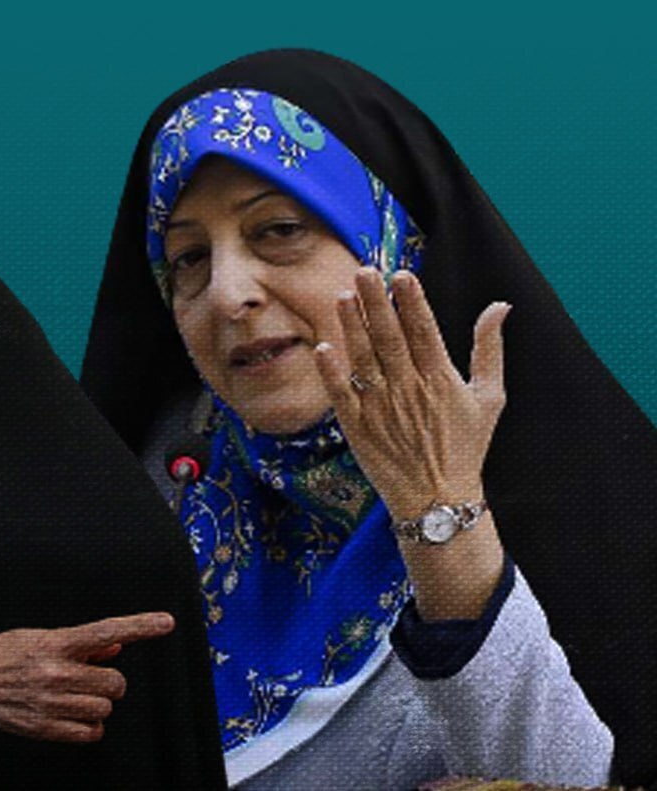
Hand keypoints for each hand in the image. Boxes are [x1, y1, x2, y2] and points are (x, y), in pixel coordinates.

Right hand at [0, 612, 174, 742]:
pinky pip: (91, 732)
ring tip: (73, 695)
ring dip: (96, 703)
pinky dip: (89, 726)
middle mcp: (57, 673)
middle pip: (115, 682)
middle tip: (89, 677)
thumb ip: (81, 645)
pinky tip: (72, 714)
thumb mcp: (40, 638)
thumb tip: (115, 646)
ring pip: (105, 709)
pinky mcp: (47, 728)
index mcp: (56, 644)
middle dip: (108, 681)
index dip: (140, 626)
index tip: (166, 622)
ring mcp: (53, 703)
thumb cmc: (4, 656)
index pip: (107, 631)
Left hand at [314, 269, 509, 618]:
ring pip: (363, 360)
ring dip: (351, 328)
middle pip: (389, 339)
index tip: (402, 274)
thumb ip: (490, 350)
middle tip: (363, 271)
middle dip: (376, 303)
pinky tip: (322, 348)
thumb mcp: (490, 399)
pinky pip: (341, 395)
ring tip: (342, 296)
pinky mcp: (357, 428)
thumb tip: (500, 306)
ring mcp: (380, 409)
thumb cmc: (465, 447)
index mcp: (441, 380)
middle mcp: (409, 391)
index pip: (424, 332)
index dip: (412, 302)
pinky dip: (332, 373)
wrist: (438, 501)